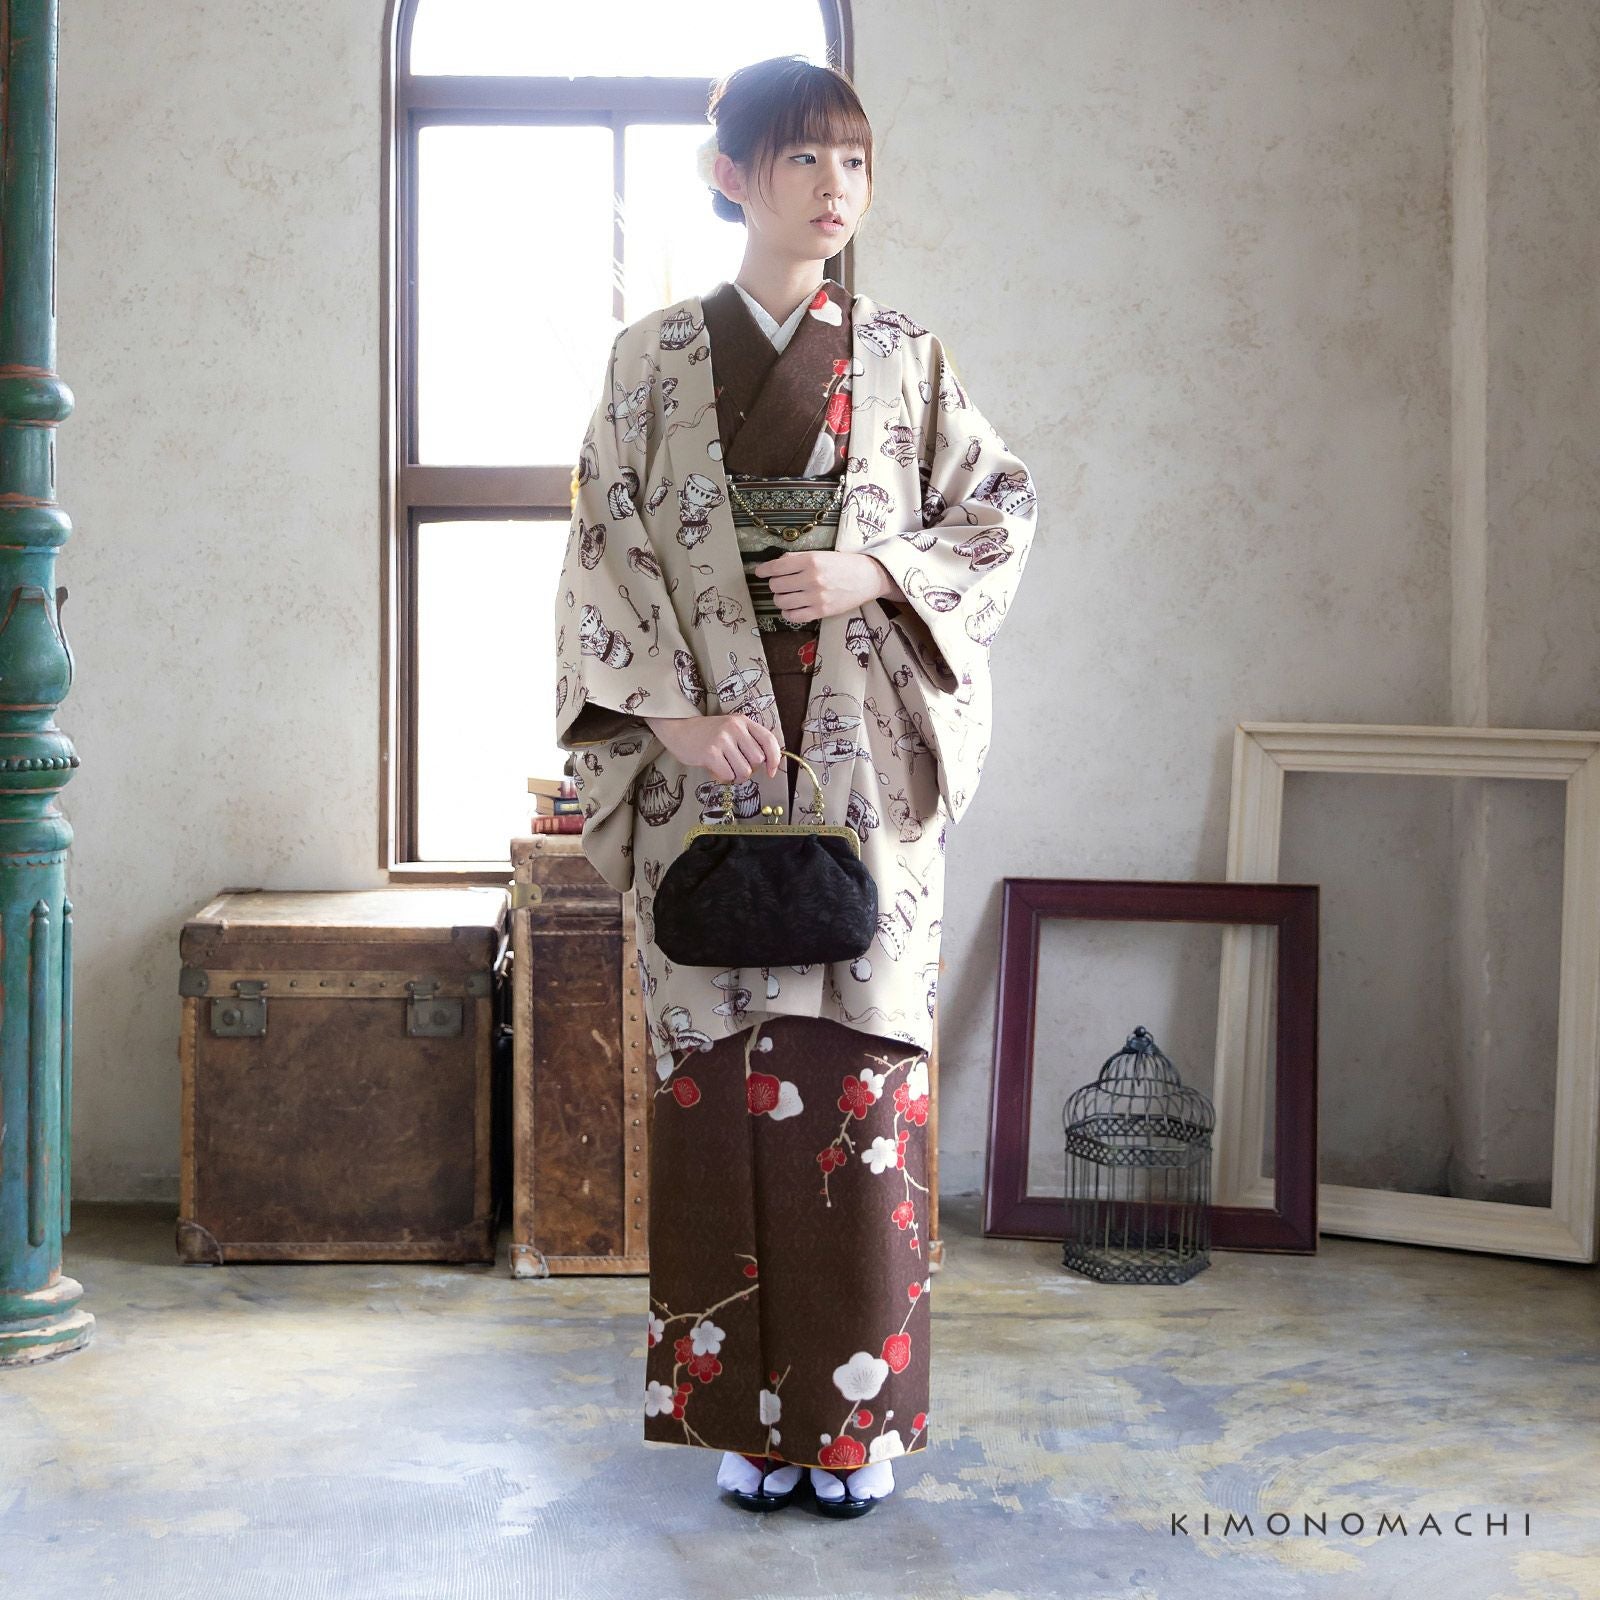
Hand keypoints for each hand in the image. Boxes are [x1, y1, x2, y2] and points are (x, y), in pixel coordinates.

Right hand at [645, 710, 782, 783]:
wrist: (678, 729)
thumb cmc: (707, 734)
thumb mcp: (731, 729)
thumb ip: (749, 741)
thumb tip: (768, 764)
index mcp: (743, 721)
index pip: (769, 740)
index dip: (774, 759)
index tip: (771, 772)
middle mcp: (735, 727)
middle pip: (757, 760)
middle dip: (749, 769)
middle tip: (735, 765)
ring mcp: (722, 739)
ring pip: (744, 771)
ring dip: (736, 776)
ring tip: (725, 767)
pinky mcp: (710, 752)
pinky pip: (728, 775)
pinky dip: (724, 777)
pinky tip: (716, 769)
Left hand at [750, 550, 901, 624]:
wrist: (867, 577)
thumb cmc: (843, 564)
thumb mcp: (820, 554)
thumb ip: (797, 558)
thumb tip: (776, 564)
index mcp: (810, 561)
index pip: (776, 567)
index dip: (764, 570)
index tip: (759, 572)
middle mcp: (811, 579)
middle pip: (776, 585)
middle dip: (775, 584)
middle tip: (781, 583)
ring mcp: (816, 597)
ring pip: (781, 601)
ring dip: (780, 598)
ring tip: (787, 595)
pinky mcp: (821, 612)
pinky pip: (793, 616)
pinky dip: (787, 613)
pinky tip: (792, 608)